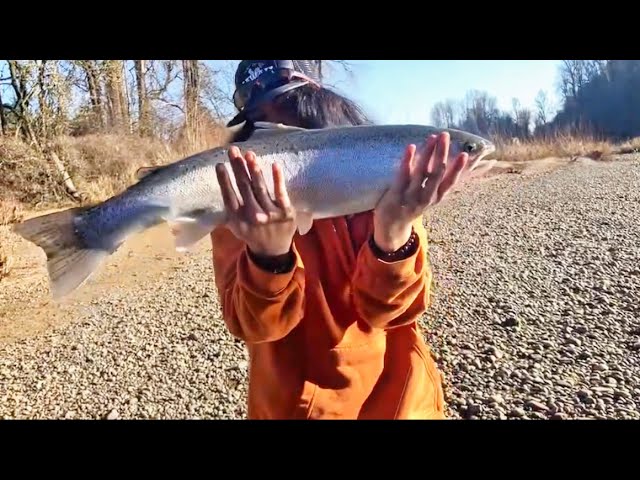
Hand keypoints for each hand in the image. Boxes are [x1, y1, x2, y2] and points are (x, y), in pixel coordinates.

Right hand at [215, 146, 296, 256]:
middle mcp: (253, 216)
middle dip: (238, 167)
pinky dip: (277, 178)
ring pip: (260, 187)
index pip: (229, 196)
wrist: (273, 251)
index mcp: (238, 220)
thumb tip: (222, 184)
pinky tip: (274, 164)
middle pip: (244, 187)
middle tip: (233, 150)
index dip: (224, 180)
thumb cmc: (251, 232)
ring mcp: (271, 214)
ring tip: (249, 154)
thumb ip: (230, 208)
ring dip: (254, 168)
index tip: (220, 164)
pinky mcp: (286, 212)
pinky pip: (280, 192)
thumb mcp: (235, 225)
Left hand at [373, 132, 467, 251]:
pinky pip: (403, 175)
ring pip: (422, 173)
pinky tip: (411, 146)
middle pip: (437, 173)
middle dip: (442, 153)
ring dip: (428, 153)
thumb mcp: (428, 196)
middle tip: (445, 135)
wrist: (391, 225)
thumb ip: (436, 180)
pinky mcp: (397, 195)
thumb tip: (447, 159)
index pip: (451, 182)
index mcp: (437, 197)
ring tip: (432, 137)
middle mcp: (427, 198)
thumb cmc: (412, 204)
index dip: (458, 169)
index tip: (465, 154)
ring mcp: (411, 197)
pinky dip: (407, 160)